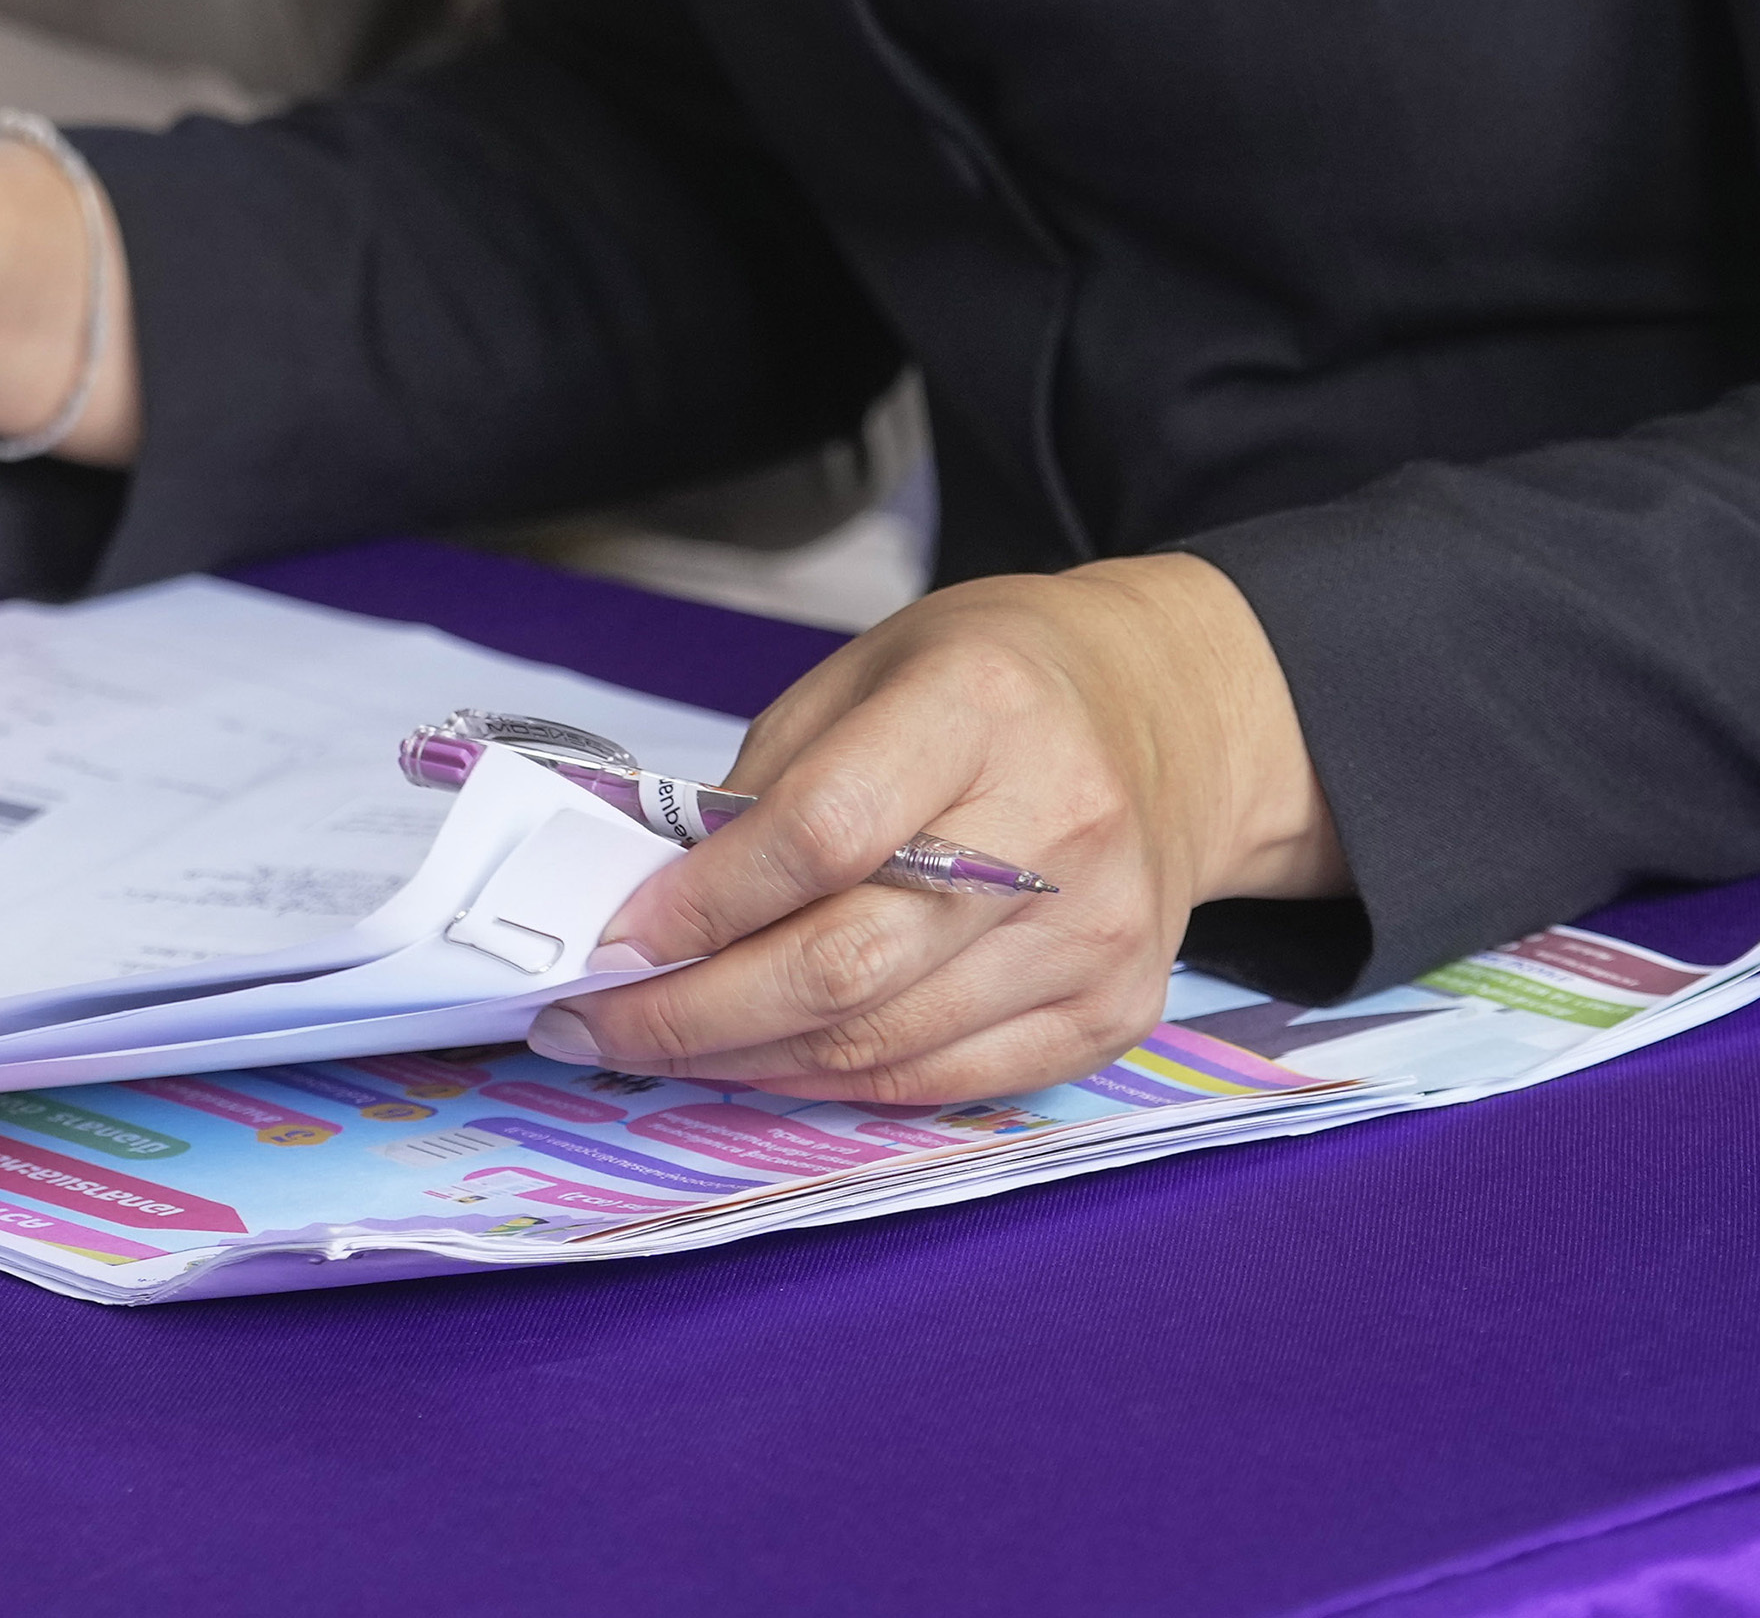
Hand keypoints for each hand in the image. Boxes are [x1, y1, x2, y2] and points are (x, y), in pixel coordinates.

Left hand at [540, 557, 1343, 1108]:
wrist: (1168, 719)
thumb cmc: (989, 685)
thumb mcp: (865, 673)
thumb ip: (769, 785)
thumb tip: (657, 907)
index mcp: (982, 707)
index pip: (824, 832)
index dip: (705, 902)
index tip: (612, 938)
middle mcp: (1057, 827)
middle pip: (850, 964)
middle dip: (696, 1013)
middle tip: (591, 1025)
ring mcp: (1098, 936)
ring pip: (885, 1046)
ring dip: (746, 1063)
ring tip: (652, 1051)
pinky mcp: (1115, 1014)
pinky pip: (944, 1082)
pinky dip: (836, 1086)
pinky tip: (758, 1067)